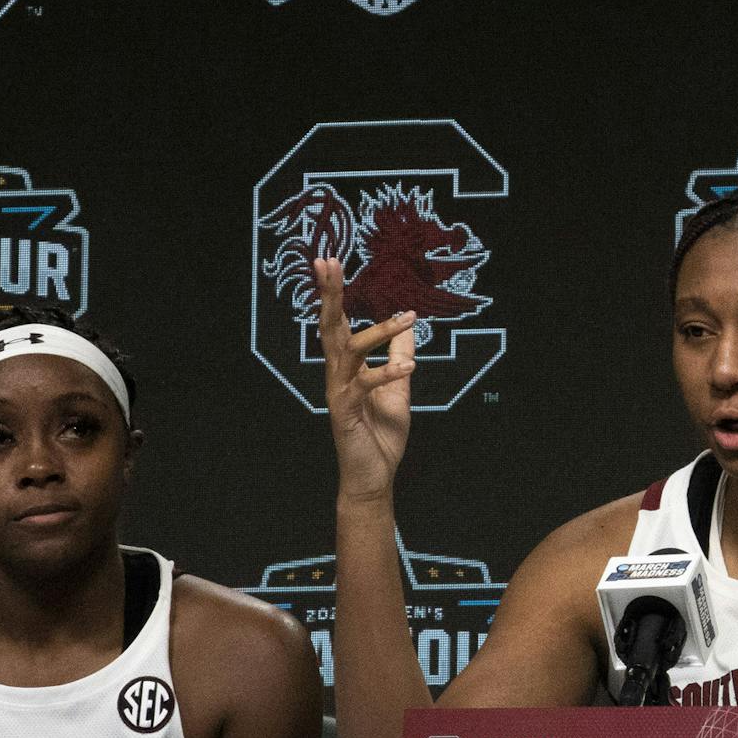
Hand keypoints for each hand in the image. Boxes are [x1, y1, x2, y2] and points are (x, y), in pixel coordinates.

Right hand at [315, 258, 416, 502]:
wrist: (372, 476)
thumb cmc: (380, 434)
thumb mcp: (398, 388)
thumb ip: (399, 357)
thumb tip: (410, 329)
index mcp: (345, 367)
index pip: (336, 322)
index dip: (333, 293)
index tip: (331, 261)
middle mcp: (336, 374)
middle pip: (329, 326)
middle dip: (330, 294)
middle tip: (328, 262)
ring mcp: (338, 392)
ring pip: (350, 351)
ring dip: (377, 332)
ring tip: (407, 318)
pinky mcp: (346, 412)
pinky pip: (366, 386)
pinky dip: (389, 373)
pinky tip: (410, 365)